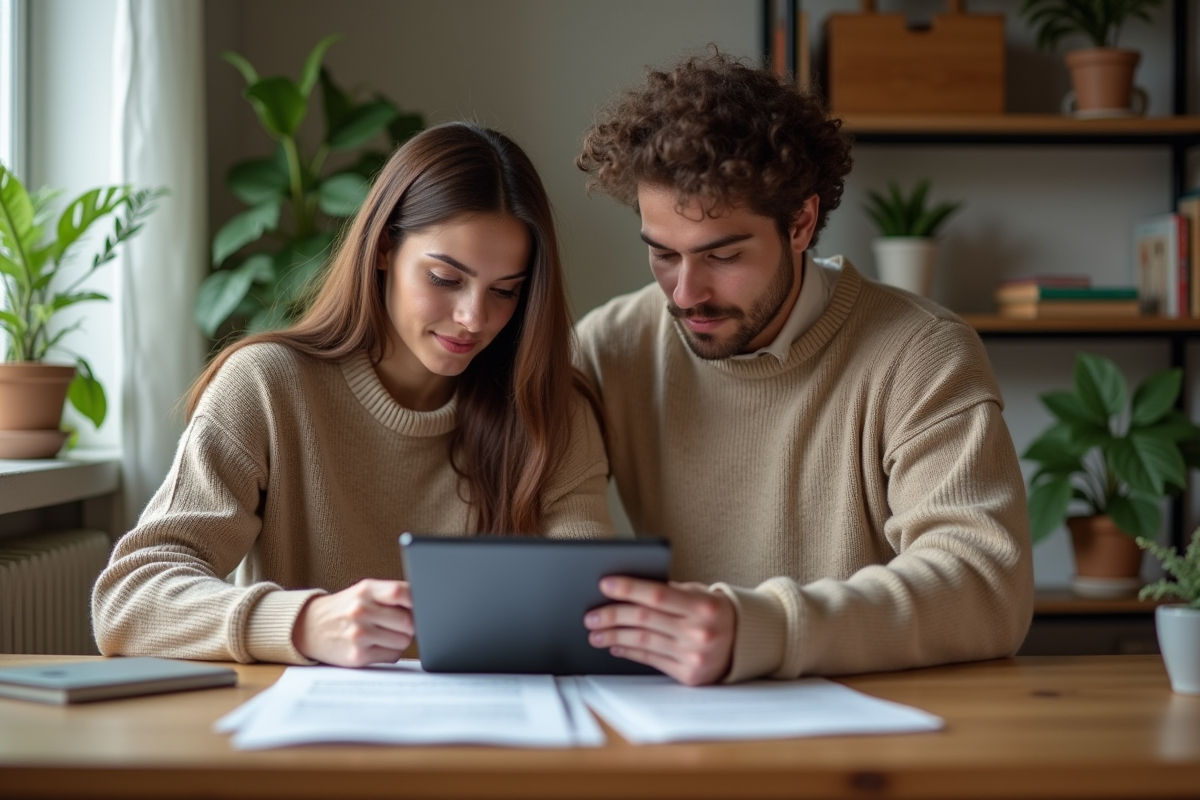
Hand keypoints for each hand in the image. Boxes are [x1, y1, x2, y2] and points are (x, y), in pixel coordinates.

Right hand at [293, 579, 413, 666]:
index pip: (401, 592)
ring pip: (404, 640)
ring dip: (401, 639)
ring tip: (386, 634)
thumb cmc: (345, 608)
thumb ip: (390, 595)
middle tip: (401, 624)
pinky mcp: (357, 657)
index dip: (417, 600)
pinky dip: (391, 652)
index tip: (423, 605)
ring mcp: (358, 634)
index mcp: (366, 590)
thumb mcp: (363, 592)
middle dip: (411, 625)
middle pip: (408, 621)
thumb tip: (426, 605)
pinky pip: (393, 656)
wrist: (309, 628)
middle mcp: (361, 610)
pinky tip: (377, 646)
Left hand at [584, 577, 735, 685]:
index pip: (658, 594)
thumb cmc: (714, 611)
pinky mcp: (689, 676)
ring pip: (643, 642)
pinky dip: (630, 651)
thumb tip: (624, 591)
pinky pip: (651, 661)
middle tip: (590, 615)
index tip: (604, 584)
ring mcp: (695, 656)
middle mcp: (700, 632)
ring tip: (595, 633)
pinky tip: (616, 645)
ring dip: (614, 636)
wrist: (746, 643)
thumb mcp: (698, 594)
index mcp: (703, 606)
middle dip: (612, 616)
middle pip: (645, 620)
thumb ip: (668, 591)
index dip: (629, 588)